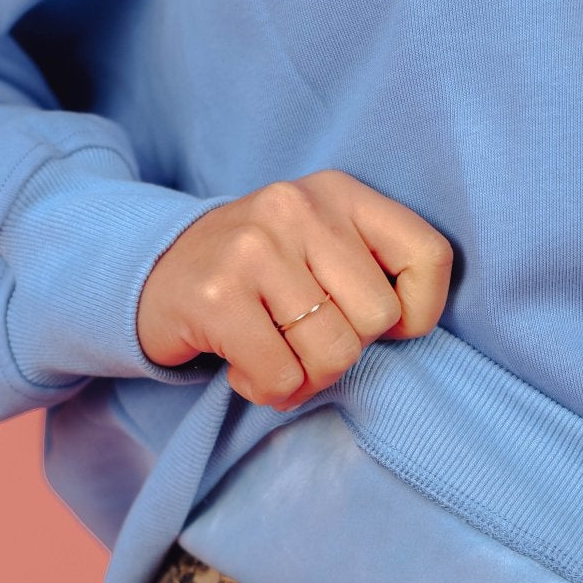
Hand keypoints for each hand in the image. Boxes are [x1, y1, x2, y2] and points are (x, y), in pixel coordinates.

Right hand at [135, 170, 453, 409]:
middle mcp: (298, 208)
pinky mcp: (217, 296)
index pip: (429, 255)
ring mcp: (255, 248)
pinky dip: (268, 389)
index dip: (419, 311)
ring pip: (333, 354)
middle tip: (304, 341)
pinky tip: (244, 365)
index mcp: (339, 192)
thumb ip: (370, 270)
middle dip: (346, 350)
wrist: (153, 272)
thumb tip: (410, 326)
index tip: (384, 326)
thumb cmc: (257, 273)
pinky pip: (282, 376)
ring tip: (274, 355)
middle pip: (378, 319)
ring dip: (306, 377)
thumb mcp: (321, 246)